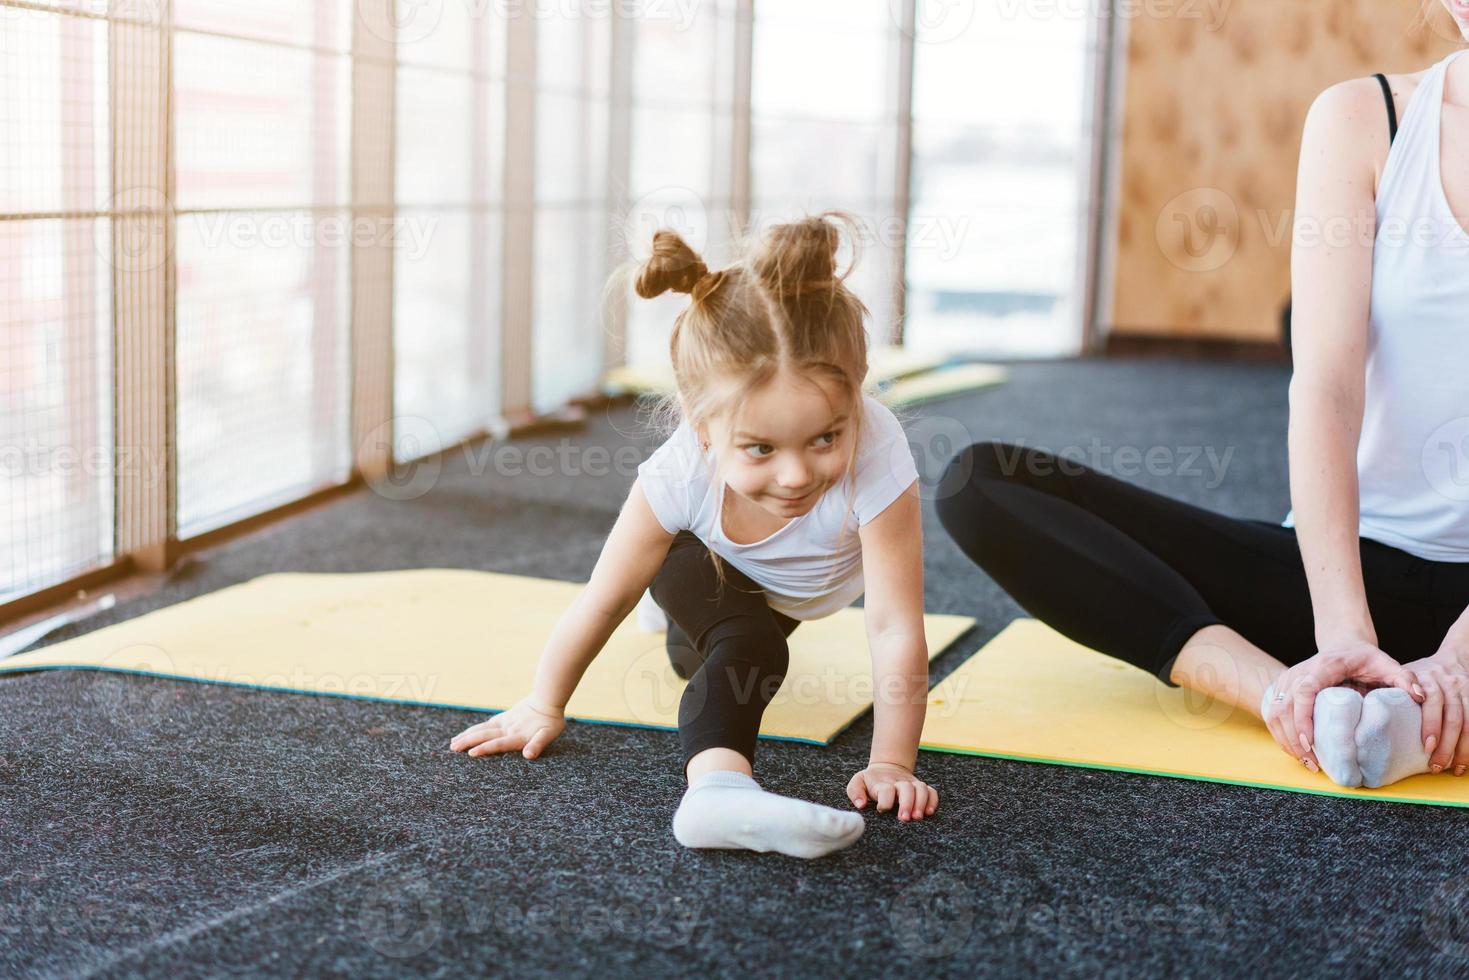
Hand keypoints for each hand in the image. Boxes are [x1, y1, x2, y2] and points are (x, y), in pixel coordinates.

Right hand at [449, 698, 565, 759]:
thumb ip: (538, 744)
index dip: (485, 749)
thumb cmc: (551, 721)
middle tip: (452, 748)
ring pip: (482, 729)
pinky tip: (469, 732)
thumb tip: (528, 755)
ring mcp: (505, 722)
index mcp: (517, 736)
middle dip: (468, 742)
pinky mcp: (504, 717)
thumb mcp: (548, 734)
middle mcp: (508, 729)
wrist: (548, 699)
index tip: (470, 753)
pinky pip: (487, 724)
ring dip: (468, 735)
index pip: (498, 744)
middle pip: (484, 735)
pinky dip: (476, 729)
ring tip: (453, 742)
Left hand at [846, 762, 936, 821]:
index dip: (885, 800)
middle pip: (907, 788)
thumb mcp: (858, 782)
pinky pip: (932, 792)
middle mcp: (899, 783)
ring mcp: (911, 784)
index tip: (882, 809)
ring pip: (921, 789)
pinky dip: (933, 801)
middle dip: (907, 803)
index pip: (886, 789)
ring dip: (921, 803)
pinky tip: (929, 812)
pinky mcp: (920, 788)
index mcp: (882, 783)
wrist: (887, 768)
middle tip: (904, 818)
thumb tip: (861, 804)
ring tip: (917, 817)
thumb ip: (855, 792)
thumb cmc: (870, 781)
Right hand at [1263, 642, 1423, 770]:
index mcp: (1322, 666)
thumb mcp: (1385, 662)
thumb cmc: (1362, 657)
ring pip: (1273, 712)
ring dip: (1286, 740)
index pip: (1303, 691)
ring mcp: (1286, 680)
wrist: (1342, 645)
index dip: (1302, 717)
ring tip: (1306, 762)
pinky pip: (1272, 714)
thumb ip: (1402, 677)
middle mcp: (1299, 672)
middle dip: (1293, 738)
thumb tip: (1417, 696)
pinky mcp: (1281, 689)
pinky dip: (1281, 735)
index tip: (1310, 742)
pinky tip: (1296, 751)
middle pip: (1283, 706)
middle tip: (1311, 763)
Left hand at [1400, 647, 1468, 775]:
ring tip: (1454, 769)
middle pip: (1453, 717)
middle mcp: (1448, 685)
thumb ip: (1393, 691)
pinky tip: (1465, 759)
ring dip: (1463, 749)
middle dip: (1447, 745)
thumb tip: (1365, 716)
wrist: (1453, 659)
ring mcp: (1464, 692)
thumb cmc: (1420, 673)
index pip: (1433, 701)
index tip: (1427, 746)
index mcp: (1426, 678)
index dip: (1431, 724)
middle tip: (1434, 766)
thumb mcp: (1404, 675)